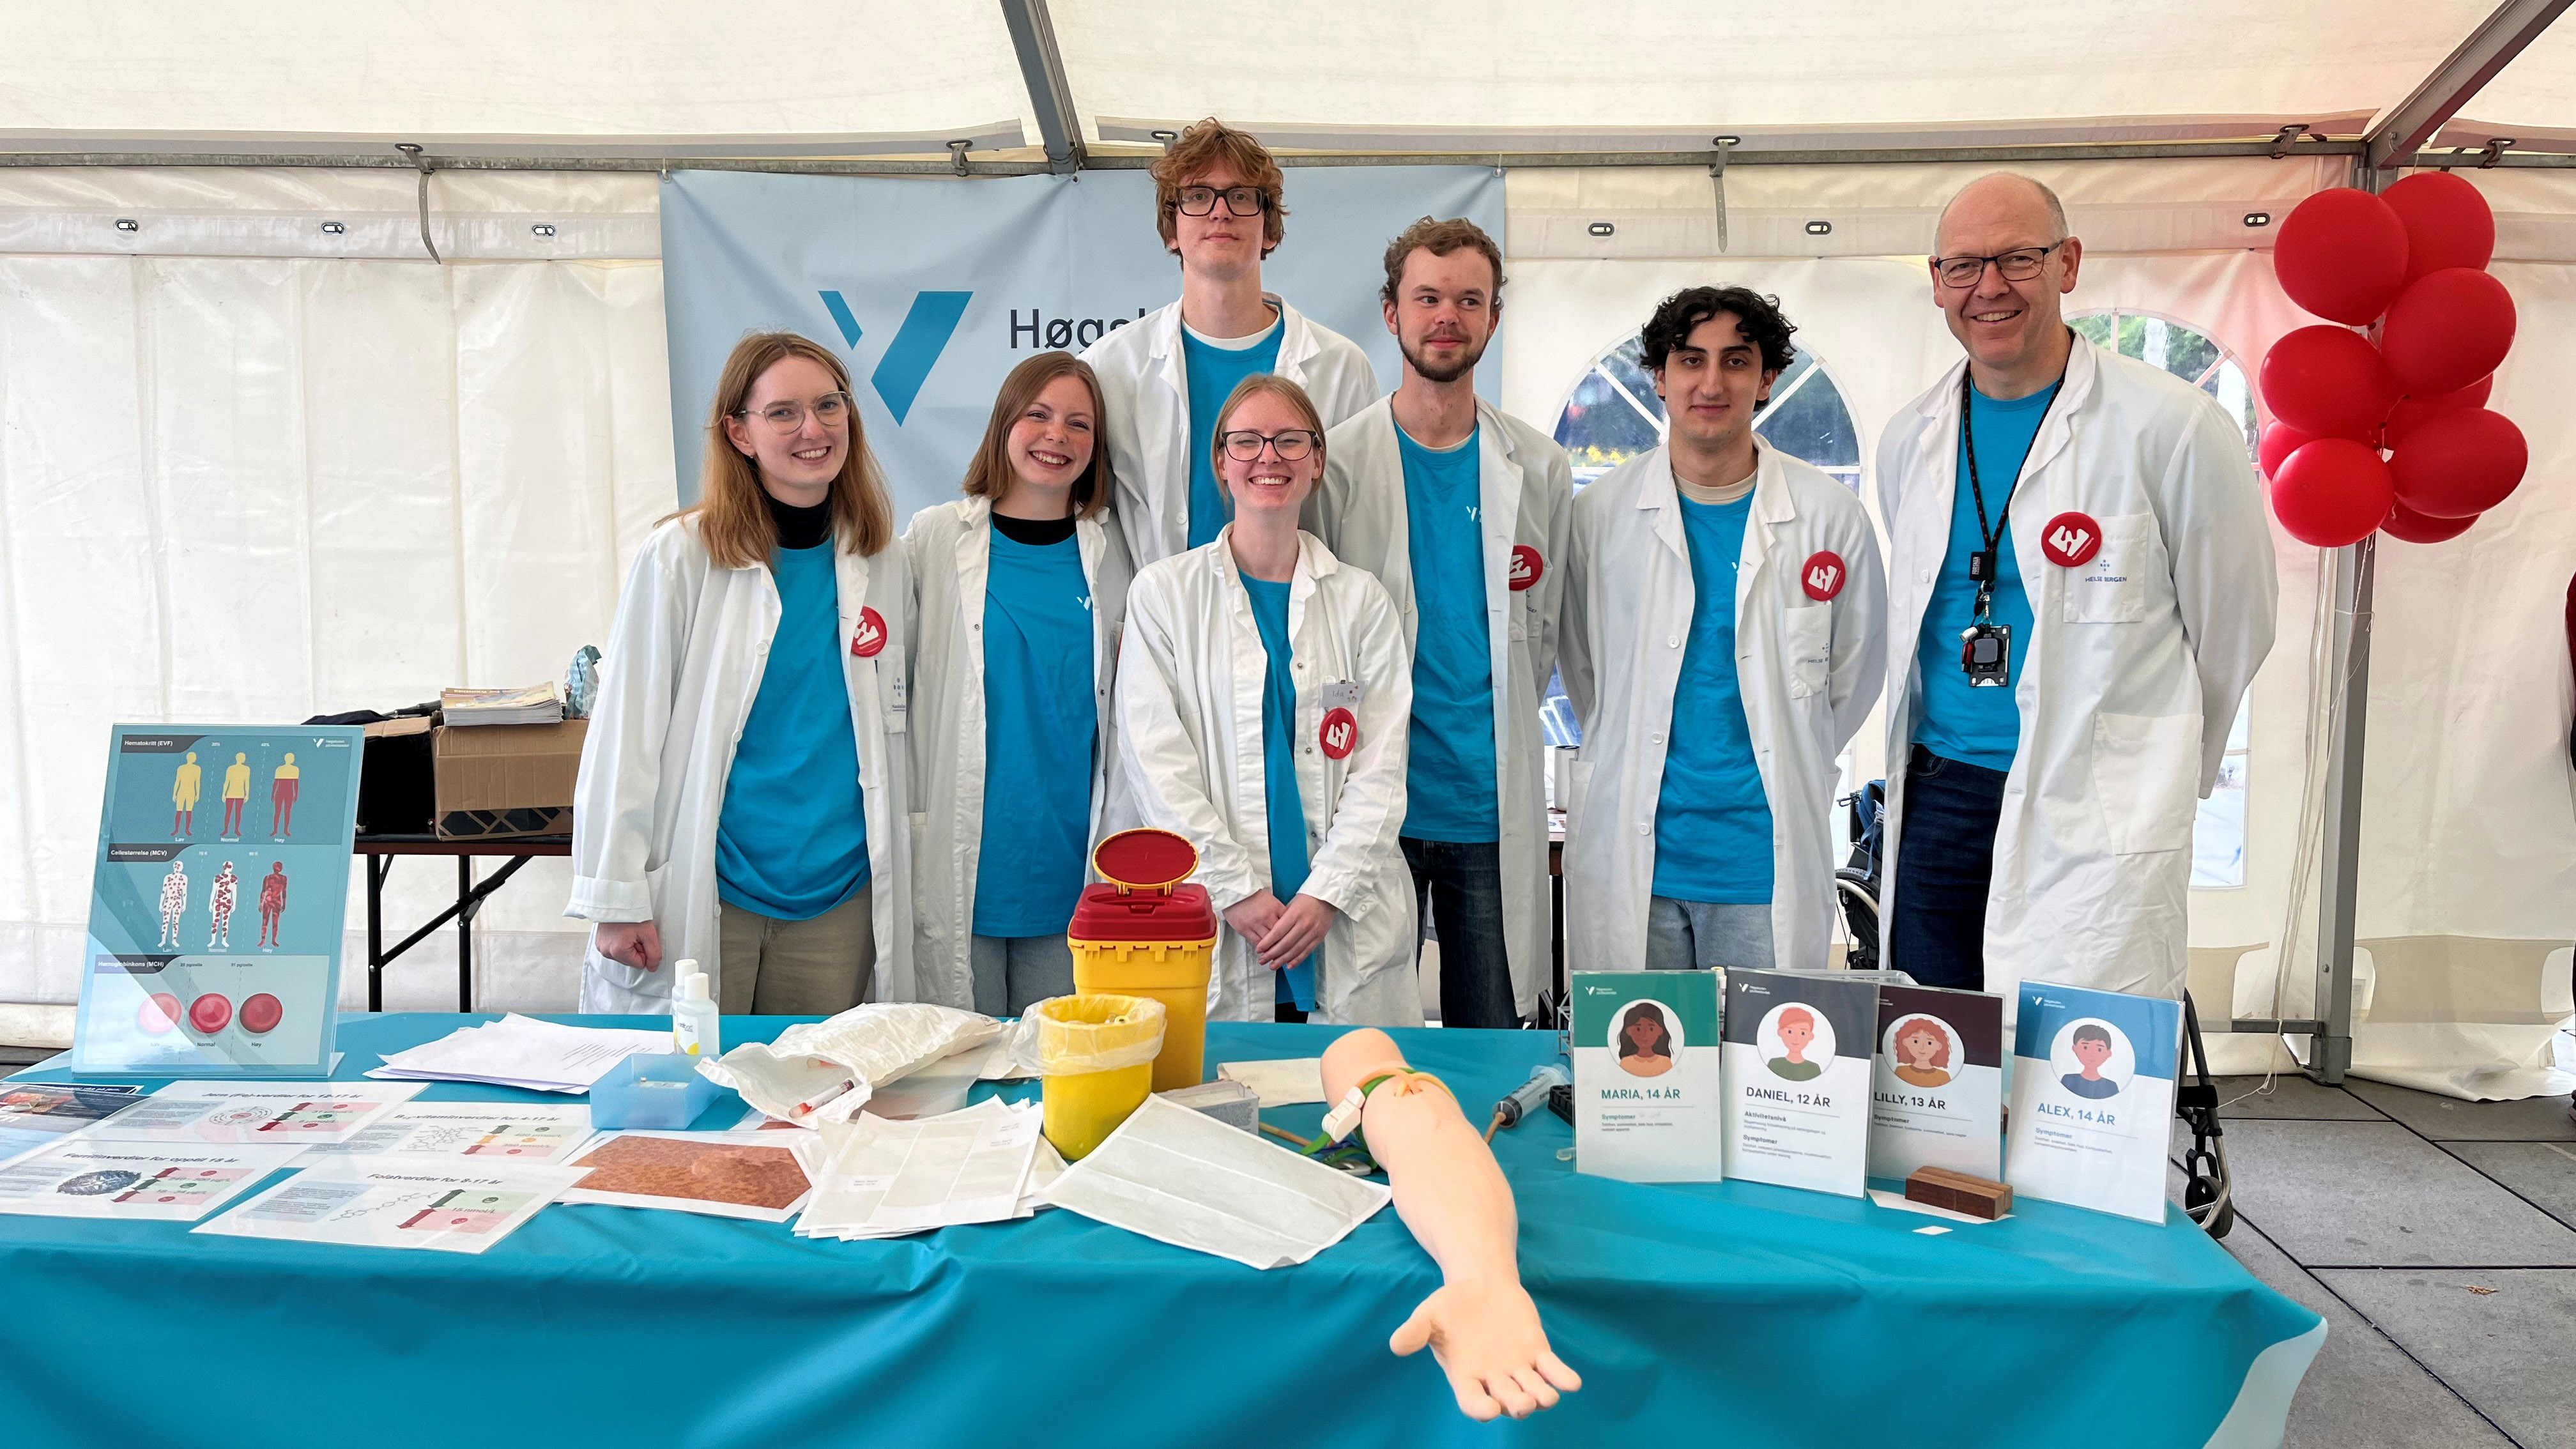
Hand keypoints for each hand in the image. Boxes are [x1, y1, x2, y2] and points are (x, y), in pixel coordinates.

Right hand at [593, 920, 662, 971]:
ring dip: (628, 946)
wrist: (617, 900)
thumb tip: (653, 967)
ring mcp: (601, 947)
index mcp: (618, 951)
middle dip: (636, 948)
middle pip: (630, 960)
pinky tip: (621, 931)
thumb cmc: (631, 913)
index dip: (645, 951)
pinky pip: (614, 949)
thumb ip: (654, 953)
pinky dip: (619, 942)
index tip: (641, 938)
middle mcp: (606, 952)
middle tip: (635, 933)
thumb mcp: (649, 934)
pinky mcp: (599, 942)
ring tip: (627, 931)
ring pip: (622, 955)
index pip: (640, 964)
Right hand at [1221, 892, 1285, 955]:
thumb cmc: (1252, 895)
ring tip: (1275, 954)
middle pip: (1280, 935)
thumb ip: (1279, 911)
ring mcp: (1256, 923)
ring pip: (1269, 942)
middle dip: (1283, 944)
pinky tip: (1264, 950)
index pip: (1288, 924)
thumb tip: (1287, 923)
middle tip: (1286, 951)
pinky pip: (1257, 942)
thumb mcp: (1270, 899)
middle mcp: (1267, 916)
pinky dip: (1262, 948)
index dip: (1291, 934)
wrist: (1234, 892)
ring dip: (1273, 949)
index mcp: (1275, 907)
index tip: (1292, 940)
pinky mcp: (1245, 929)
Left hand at [1254, 893, 1335, 969]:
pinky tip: (1288, 965)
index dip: (1267, 943)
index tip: (1259, 950)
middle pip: (1285, 944)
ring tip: (1273, 966)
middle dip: (1272, 954)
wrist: (1326, 897)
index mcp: (1295, 914)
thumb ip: (1282, 920)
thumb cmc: (1306, 899)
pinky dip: (1297, 960)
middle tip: (1262, 960)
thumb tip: (1270, 936)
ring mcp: (1313, 932)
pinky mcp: (1319, 937)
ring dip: (1283, 960)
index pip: (1278, 932)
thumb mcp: (1291, 904)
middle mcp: (1304, 924)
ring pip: (1295, 950)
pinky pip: (1307, 951)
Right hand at [1390, 1278, 1580, 1421]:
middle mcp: (1494, 1380)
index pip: (1473, 1402)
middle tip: (1523, 1403)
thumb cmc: (1451, 1305)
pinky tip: (1572, 1382)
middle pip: (1508, 1402)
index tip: (1489, 1408)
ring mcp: (1519, 1368)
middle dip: (1517, 1405)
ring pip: (1534, 1391)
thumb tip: (1396, 1345)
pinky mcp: (1538, 1352)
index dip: (1481, 1408)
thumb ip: (1414, 1331)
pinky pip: (1553, 1370)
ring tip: (1547, 1396)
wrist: (1480, 1284)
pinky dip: (1563, 1378)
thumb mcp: (1428, 1314)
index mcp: (1465, 1377)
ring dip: (1542, 1396)